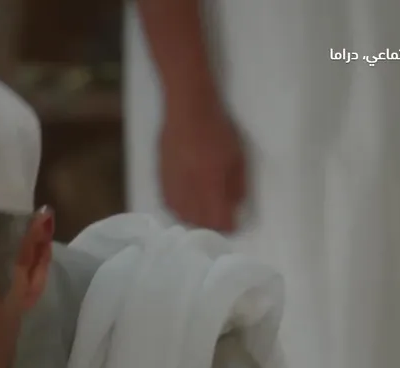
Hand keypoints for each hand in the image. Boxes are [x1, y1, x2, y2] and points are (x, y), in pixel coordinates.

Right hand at [157, 103, 247, 232]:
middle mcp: (189, 188)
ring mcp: (173, 184)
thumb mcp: (238, 157)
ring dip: (194, 219)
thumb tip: (235, 206)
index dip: (228, 226)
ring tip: (203, 214)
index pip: (219, 220)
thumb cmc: (218, 130)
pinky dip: (179, 209)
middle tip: (220, 220)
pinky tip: (186, 204)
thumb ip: (238, 185)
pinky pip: (169, 204)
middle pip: (199, 222)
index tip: (234, 224)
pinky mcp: (161, 178)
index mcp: (211, 183)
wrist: (188, 110)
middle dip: (211, 225)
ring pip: (182, 215)